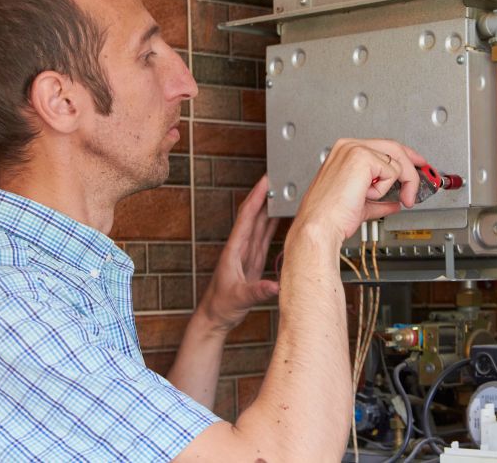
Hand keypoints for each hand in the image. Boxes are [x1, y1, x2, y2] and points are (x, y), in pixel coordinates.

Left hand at [198, 175, 279, 331]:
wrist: (215, 317)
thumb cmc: (221, 306)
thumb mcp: (240, 298)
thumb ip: (258, 291)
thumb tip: (275, 286)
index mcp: (234, 250)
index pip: (246, 218)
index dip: (256, 198)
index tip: (265, 182)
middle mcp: (240, 248)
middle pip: (253, 215)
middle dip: (264, 195)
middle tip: (277, 178)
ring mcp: (247, 253)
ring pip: (259, 224)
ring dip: (269, 207)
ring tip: (281, 192)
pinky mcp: (253, 261)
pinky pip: (264, 237)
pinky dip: (272, 224)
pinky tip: (280, 216)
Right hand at [292, 138, 425, 244]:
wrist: (320, 225)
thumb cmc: (330, 216)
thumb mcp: (361, 203)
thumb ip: (380, 198)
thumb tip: (394, 201)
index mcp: (344, 152)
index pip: (383, 147)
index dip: (404, 157)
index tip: (417, 165)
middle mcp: (348, 147)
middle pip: (394, 148)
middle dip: (412, 167)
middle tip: (419, 184)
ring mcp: (354, 150)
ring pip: (396, 162)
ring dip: (394, 186)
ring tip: (376, 199)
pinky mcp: (362, 158)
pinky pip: (392, 173)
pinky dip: (384, 190)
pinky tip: (366, 196)